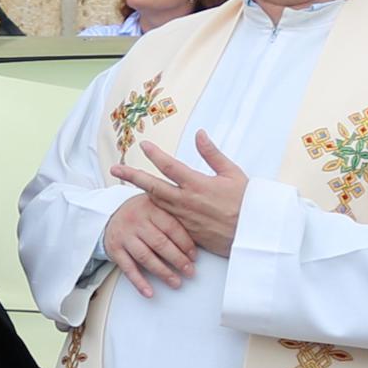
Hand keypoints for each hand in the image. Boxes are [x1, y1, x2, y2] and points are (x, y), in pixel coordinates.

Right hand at [103, 192, 201, 296]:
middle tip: (190, 271)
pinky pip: (128, 268)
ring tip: (176, 282)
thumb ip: (173, 216)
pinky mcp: (115, 249)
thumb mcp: (157, 206)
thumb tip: (200, 235)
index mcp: (150, 207)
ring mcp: (124, 236)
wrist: (113, 217)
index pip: (171, 227)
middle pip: (159, 243)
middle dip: (177, 260)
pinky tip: (149, 291)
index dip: (185, 243)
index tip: (194, 256)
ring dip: (162, 272)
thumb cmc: (141, 215)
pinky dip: (139, 282)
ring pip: (145, 257)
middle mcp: (136, 220)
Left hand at [118, 129, 248, 257]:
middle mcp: (186, 201)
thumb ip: (212, 153)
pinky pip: (166, 218)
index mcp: (197, 184)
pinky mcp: (186, 232)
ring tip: (127, 183)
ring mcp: (184, 218)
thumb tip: (199, 134)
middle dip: (132, 176)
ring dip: (140, 192)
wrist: (252, 233)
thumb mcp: (232, 173)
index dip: (154, 154)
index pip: (169, 166)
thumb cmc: (246, 201)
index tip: (143, 145)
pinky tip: (146, 205)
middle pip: (152, 186)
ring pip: (156, 203)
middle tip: (115, 169)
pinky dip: (155, 209)